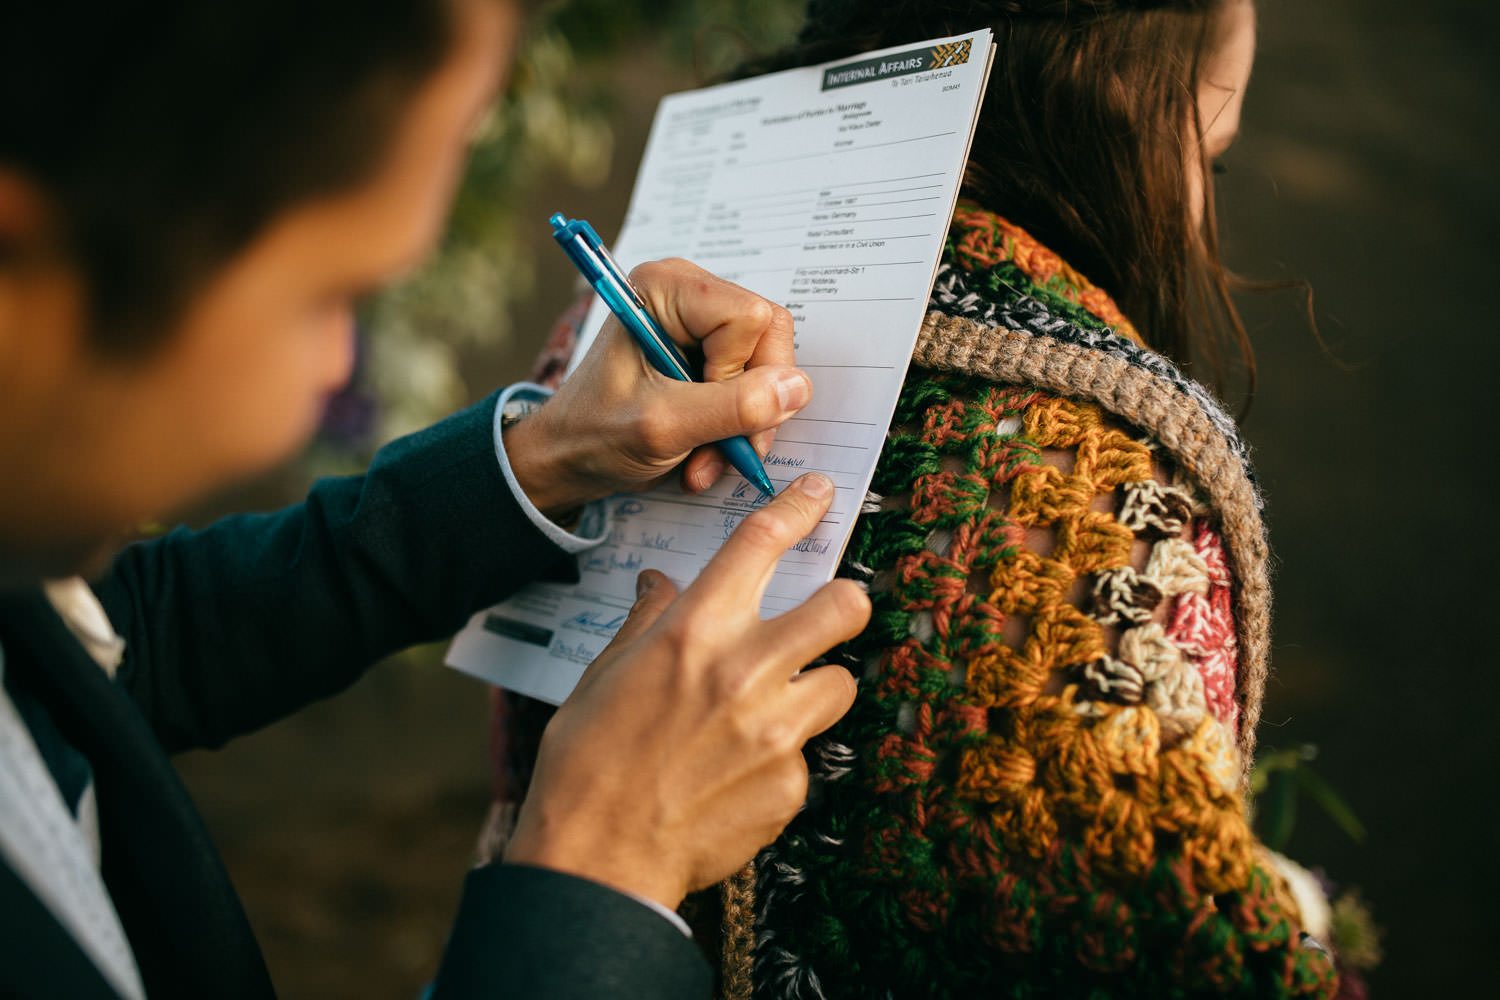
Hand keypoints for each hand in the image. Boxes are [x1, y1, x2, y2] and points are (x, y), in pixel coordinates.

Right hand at [502, 473, 870, 909]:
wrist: (595, 859)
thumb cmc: (587, 762)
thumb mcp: (606, 674)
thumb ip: (648, 623)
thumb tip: (659, 586)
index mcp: (694, 631)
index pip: (760, 543)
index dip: (797, 509)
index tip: (817, 495)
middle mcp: (745, 671)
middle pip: (844, 607)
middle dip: (845, 603)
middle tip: (831, 613)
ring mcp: (776, 731)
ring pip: (841, 683)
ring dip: (815, 688)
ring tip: (771, 711)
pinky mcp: (791, 786)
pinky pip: (806, 755)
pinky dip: (780, 759)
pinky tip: (736, 777)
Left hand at [503, 258, 808, 515]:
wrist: (566, 459)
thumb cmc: (594, 436)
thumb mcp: (664, 427)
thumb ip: (733, 407)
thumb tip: (798, 387)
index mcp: (666, 288)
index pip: (751, 317)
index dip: (738, 372)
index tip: (698, 408)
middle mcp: (688, 293)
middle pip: (769, 337)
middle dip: (751, 405)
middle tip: (722, 449)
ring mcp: (702, 322)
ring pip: (769, 365)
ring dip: (744, 425)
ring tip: (704, 459)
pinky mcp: (710, 352)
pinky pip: (756, 383)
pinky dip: (737, 426)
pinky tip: (704, 452)